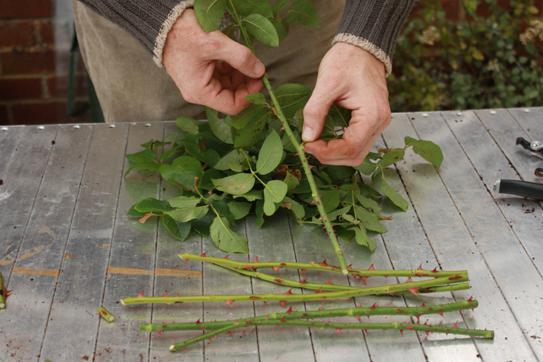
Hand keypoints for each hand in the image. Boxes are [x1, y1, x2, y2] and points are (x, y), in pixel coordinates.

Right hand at [163, 10, 264, 114]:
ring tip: (246, 58)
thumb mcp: (215, 44)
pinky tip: (237, 56)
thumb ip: (240, 58)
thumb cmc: (184, 35)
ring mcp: (201, 82)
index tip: (260, 78)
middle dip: (246, 83)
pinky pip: (223, 76)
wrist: (164, 23)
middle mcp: (201, 92)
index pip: (233, 106)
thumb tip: (259, 71)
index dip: (249, 95)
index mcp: (201, 93)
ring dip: (241, 75)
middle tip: (257, 67)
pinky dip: (233, 68)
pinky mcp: (203, 73)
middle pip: (232, 96)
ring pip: (229, 85)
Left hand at [302, 43, 390, 165]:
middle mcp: (380, 123)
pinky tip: (325, 139)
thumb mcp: (326, 84)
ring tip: (316, 144)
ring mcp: (378, 123)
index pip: (350, 147)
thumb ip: (315, 112)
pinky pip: (357, 143)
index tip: (306, 144)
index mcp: (372, 114)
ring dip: (335, 154)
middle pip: (355, 156)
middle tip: (309, 146)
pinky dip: (340, 146)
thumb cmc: (347, 61)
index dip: (326, 152)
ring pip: (357, 153)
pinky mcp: (371, 122)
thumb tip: (307, 137)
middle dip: (330, 156)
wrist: (362, 47)